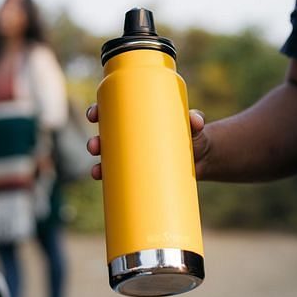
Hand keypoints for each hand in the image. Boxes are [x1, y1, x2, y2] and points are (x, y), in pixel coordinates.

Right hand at [86, 104, 209, 180]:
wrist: (203, 158)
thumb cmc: (194, 134)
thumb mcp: (193, 125)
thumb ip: (195, 120)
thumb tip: (194, 120)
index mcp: (138, 118)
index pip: (111, 111)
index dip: (96, 111)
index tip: (93, 116)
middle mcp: (132, 136)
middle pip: (105, 137)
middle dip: (94, 142)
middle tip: (95, 146)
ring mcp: (135, 156)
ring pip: (108, 160)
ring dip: (97, 165)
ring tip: (97, 171)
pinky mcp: (141, 172)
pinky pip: (120, 177)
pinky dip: (109, 180)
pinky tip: (103, 185)